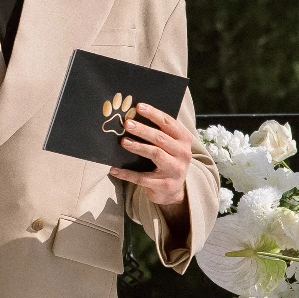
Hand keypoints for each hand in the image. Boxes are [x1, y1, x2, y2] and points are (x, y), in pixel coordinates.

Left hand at [111, 102, 193, 216]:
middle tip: (127, 124)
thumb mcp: (170, 146)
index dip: (153, 114)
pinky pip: (142, 178)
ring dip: (138, 147)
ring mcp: (175, 170)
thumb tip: (133, 116)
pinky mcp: (164, 185)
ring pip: (155, 154)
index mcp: (184, 139)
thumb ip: (159, 133)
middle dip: (143, 130)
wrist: (173, 191)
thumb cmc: (168, 161)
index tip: (138, 106)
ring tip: (123, 142)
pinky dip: (127, 174)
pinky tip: (114, 169)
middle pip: (161, 138)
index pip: (168, 123)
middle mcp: (183, 153)